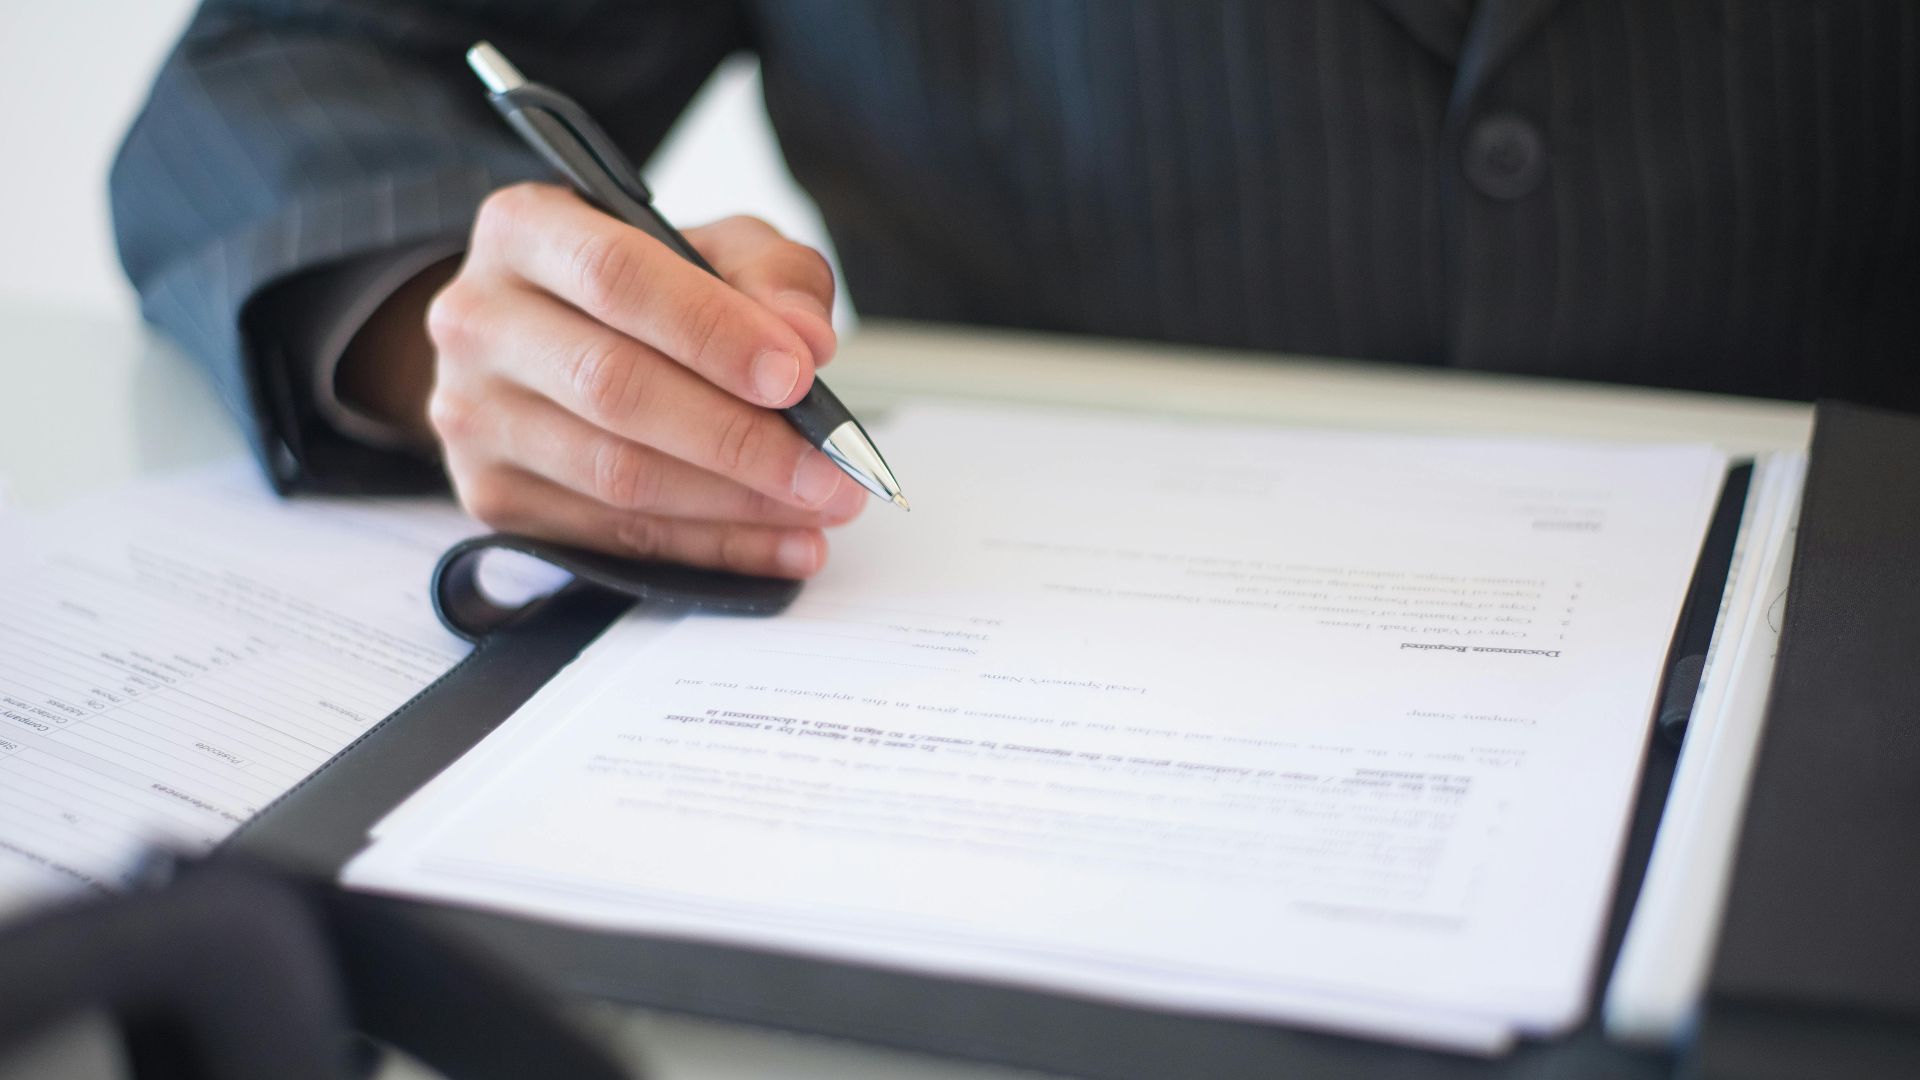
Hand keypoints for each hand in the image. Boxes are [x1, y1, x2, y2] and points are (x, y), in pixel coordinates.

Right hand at [420, 183, 863, 577]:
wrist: (549, 343)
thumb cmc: (644, 290)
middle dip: (740, 436)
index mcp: (524, 230)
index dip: (714, 331)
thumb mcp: (715, 249)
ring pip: (615, 474)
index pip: (616, 277)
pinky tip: (784, 545)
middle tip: (831, 467)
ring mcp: (473, 417)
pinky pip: (616, 536)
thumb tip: (806, 340)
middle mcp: (478, 321)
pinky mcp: (491, 498)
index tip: (799, 376)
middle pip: (614, 386)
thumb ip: (771, 276)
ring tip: (823, 506)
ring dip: (736, 503)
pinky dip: (714, 546)